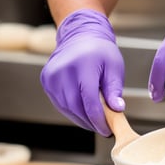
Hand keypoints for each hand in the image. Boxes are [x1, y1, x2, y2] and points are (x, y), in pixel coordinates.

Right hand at [40, 10, 124, 136]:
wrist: (80, 34)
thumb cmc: (100, 50)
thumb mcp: (114, 67)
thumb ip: (115, 90)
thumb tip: (117, 109)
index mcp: (83, 66)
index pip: (89, 101)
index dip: (98, 119)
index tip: (107, 129)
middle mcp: (64, 70)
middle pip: (76, 107)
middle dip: (90, 121)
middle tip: (102, 128)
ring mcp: (52, 75)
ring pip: (66, 107)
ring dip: (80, 117)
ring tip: (93, 119)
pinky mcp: (46, 79)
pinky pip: (59, 102)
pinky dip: (71, 109)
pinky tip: (81, 109)